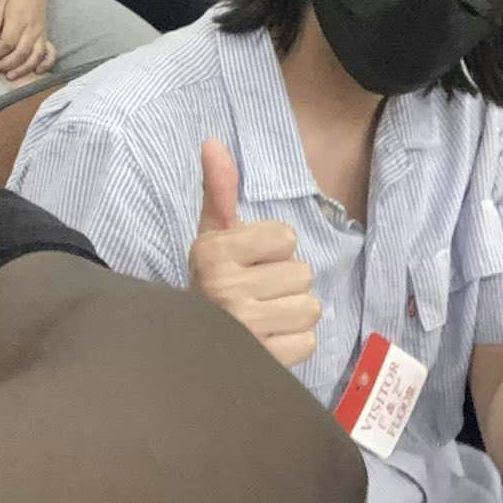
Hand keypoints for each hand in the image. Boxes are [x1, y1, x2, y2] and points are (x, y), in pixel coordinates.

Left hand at [0, 0, 55, 81]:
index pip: (7, 42)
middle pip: (21, 53)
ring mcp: (40, 34)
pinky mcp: (45, 37)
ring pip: (35, 56)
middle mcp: (32, 28)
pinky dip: (45, 64)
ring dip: (23, 69)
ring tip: (10, 75)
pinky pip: (49, 54)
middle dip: (6, 64)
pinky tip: (36, 71)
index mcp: (19, 19)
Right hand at [188, 139, 319, 366]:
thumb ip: (218, 190)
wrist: (192, 350)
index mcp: (214, 252)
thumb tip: (213, 141)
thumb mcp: (213, 237)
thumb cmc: (212, 284)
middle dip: (284, 284)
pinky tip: (269, 341)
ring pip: (310, 307)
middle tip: (256, 295)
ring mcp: (244, 328)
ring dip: (292, 314)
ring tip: (264, 318)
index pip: (286, 237)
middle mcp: (225, 288)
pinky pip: (308, 340)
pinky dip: (293, 342)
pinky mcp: (262, 360)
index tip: (248, 264)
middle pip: (302, 273)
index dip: (273, 250)